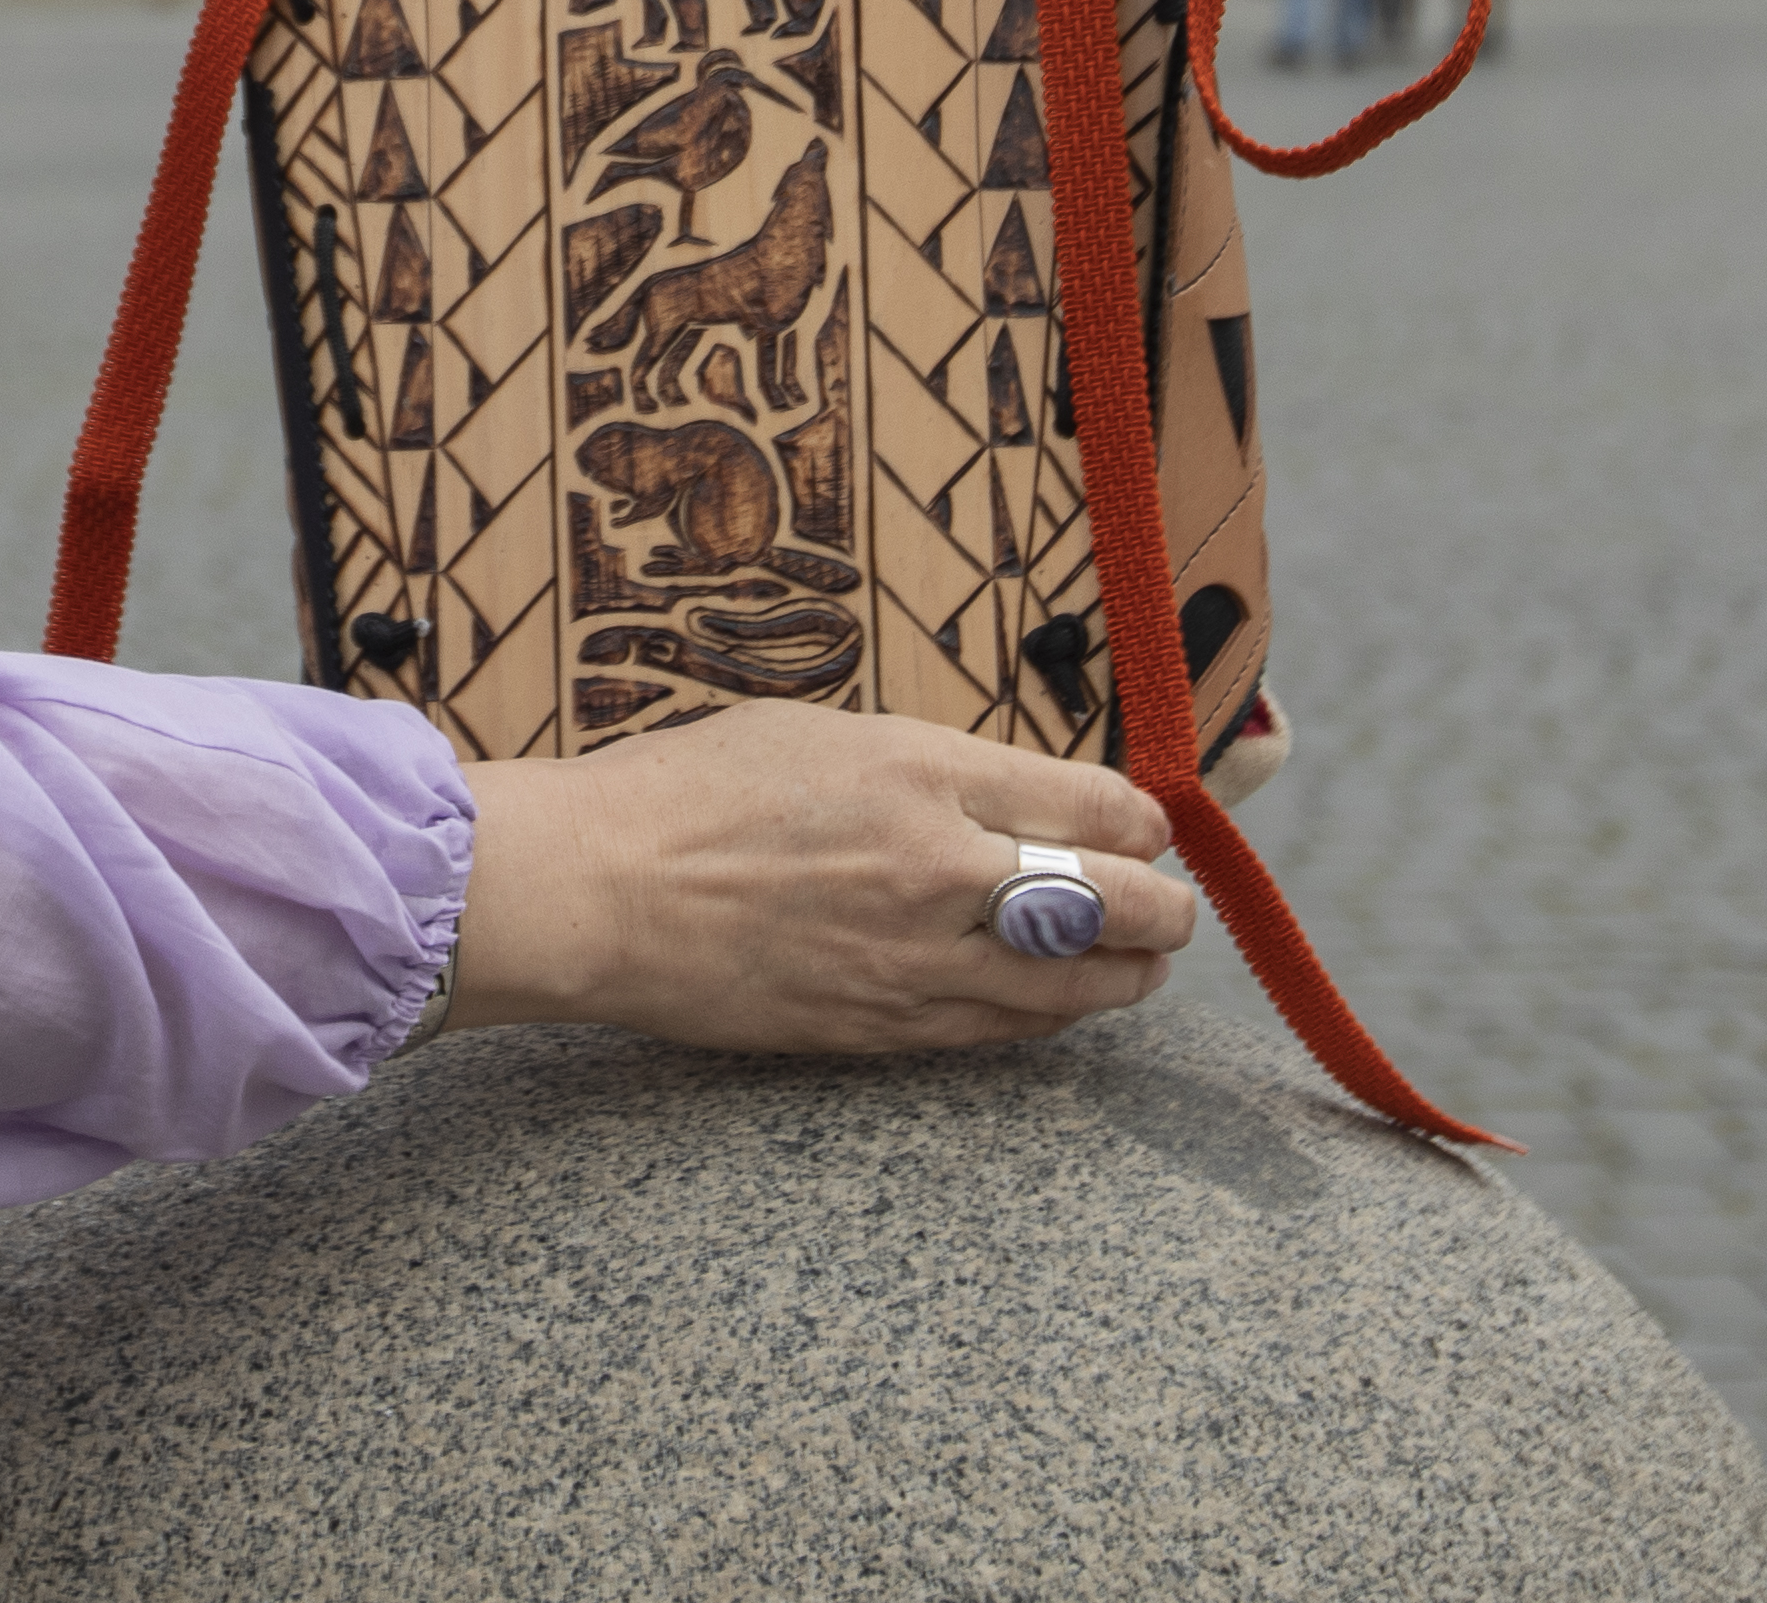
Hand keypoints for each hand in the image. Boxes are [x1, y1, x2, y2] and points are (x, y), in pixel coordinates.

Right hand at [435, 702, 1192, 1055]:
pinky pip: (1005, 1032)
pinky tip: (1056, 1000)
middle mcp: (940, 868)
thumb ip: (935, 767)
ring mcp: (916, 961)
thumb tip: (1019, 798)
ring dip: (1128, 973)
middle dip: (1164, 904)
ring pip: (1081, 983)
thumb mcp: (831, 733)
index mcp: (925, 770)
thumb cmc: (693, 791)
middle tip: (1167, 904)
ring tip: (1139, 962)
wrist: (599, 890)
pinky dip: (1049, 1014)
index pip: (1100, 805)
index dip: (1143, 819)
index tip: (1145, 825)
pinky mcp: (884, 1030)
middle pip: (1120, 901)